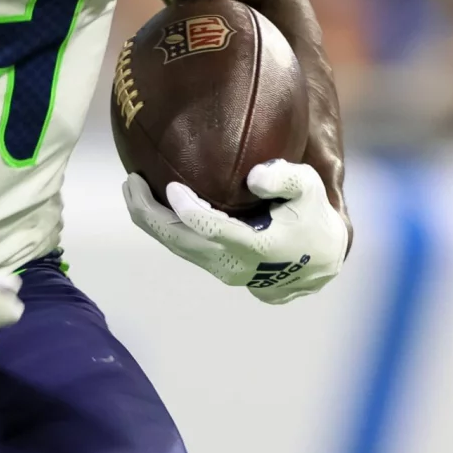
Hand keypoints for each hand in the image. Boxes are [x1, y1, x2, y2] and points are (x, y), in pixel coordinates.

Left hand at [123, 160, 346, 304]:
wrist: (323, 257)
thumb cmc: (312, 213)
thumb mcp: (310, 187)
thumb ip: (285, 178)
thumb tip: (253, 177)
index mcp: (258, 248)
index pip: (212, 230)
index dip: (188, 210)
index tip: (171, 186)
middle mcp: (237, 268)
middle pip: (180, 243)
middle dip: (149, 214)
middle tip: (130, 183)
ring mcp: (229, 276)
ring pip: (180, 249)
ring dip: (153, 222)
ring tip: (133, 191)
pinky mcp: (225, 276)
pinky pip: (189, 252)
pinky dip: (169, 231)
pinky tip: (157, 209)